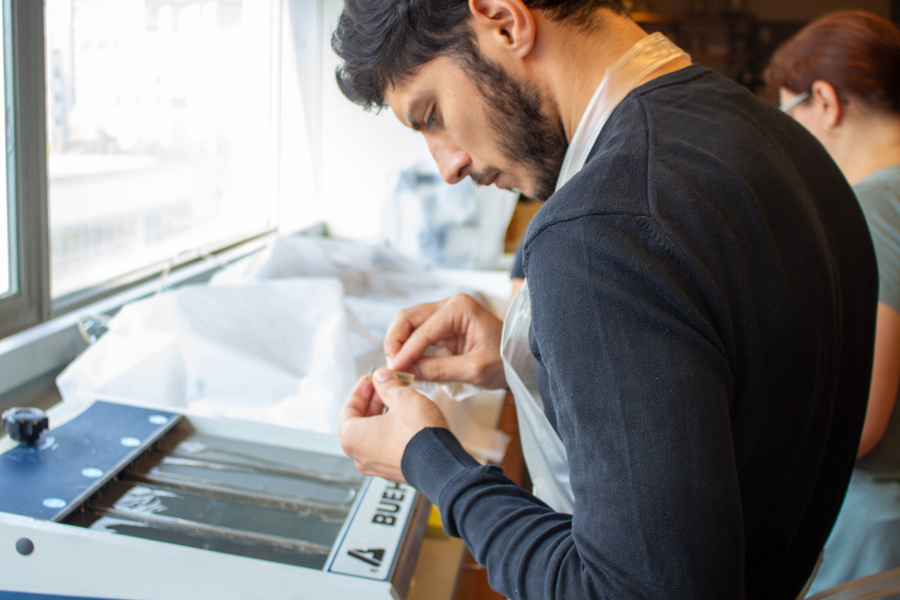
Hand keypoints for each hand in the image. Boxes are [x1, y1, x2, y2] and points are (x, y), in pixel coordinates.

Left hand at [339, 368, 448, 482]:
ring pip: (374, 434)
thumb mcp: (403, 398)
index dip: (361, 390)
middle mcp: (360, 456)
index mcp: (352, 438)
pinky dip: (391, 431)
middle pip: (360, 421)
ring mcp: (376, 466)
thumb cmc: (418, 436)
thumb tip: (381, 377)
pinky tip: (406, 418)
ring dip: (383, 415)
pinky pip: (386, 446)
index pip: (348, 408)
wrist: (442, 464)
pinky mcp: (393, 470)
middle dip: (374, 401)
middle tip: (386, 386)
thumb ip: (388, 385)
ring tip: (399, 400)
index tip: (371, 380)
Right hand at [384, 293, 506, 389]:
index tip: (394, 371)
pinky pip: (418, 334)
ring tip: (398, 367)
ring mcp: (445, 313)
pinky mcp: (443, 326)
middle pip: (408, 318)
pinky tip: (407, 364)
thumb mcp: (474, 369)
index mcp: (459, 308)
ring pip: (409, 324)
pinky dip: (409, 348)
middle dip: (396, 342)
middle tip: (392, 367)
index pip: (423, 329)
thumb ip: (439, 370)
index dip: (406, 351)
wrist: (520, 358)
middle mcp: (449, 304)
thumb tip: (407, 372)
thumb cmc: (504, 360)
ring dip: (400, 345)